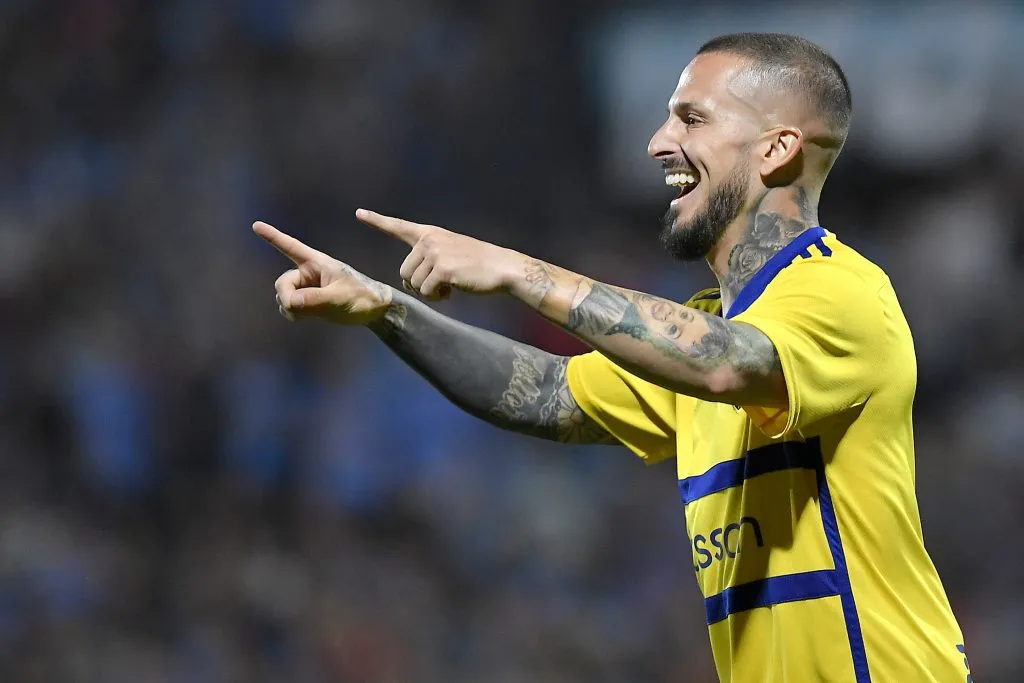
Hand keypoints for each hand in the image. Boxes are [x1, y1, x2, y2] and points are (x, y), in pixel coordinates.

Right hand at [253, 221, 391, 324]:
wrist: (374, 309)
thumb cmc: (362, 296)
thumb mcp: (340, 297)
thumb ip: (316, 299)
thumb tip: (291, 302)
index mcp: (317, 262)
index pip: (291, 247)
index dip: (273, 236)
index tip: (256, 225)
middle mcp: (309, 272)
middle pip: (282, 283)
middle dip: (286, 297)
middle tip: (295, 309)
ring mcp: (307, 287)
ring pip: (284, 296)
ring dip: (289, 307)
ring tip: (308, 314)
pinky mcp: (308, 301)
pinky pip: (289, 307)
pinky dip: (292, 313)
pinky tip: (303, 317)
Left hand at [356, 209, 522, 300]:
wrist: (502, 268)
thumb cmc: (478, 265)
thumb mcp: (451, 251)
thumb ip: (428, 258)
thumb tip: (408, 280)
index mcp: (431, 234)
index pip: (399, 226)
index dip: (377, 220)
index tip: (359, 213)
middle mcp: (430, 240)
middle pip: (404, 272)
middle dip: (418, 284)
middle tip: (440, 285)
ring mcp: (435, 254)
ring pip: (413, 284)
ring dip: (429, 292)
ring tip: (449, 286)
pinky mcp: (442, 270)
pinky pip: (426, 292)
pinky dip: (438, 297)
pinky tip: (453, 290)